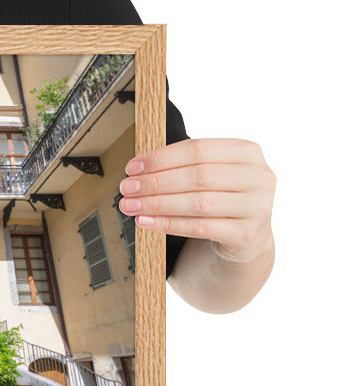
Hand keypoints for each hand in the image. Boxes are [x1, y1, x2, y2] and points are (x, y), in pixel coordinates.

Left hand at [119, 138, 275, 263]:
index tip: (132, 167)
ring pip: (197, 203)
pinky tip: (146, 222)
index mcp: (248, 152)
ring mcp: (257, 207)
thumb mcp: (212, 173)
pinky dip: (168, 224)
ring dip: (157, 204)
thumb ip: (182, 166)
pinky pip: (199, 227)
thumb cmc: (222, 196)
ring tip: (130, 205)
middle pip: (198, 176)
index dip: (161, 158)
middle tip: (126, 188)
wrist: (248, 235)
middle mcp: (259, 177)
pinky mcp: (247, 234)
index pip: (198, 149)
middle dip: (155, 182)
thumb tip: (136, 170)